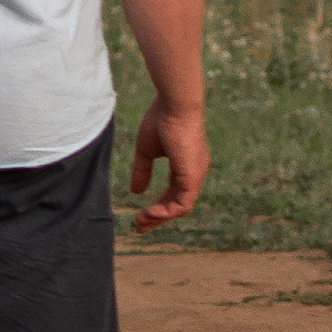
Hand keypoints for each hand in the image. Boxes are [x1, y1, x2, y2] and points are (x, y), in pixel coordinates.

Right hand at [130, 99, 208, 229]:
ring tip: (141, 221)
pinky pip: (182, 204)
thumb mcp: (147, 151)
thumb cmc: (161, 120)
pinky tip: (151, 213)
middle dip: (158, 217)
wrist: (174, 105)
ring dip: (160, 217)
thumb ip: (143, 171)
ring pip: (181, 207)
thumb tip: (136, 192)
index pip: (174, 194)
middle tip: (139, 226)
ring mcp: (196, 175)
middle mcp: (194, 173)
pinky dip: (167, 212)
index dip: (158, 206)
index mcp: (186, 166)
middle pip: (178, 204)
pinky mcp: (193, 176)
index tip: (141, 215)